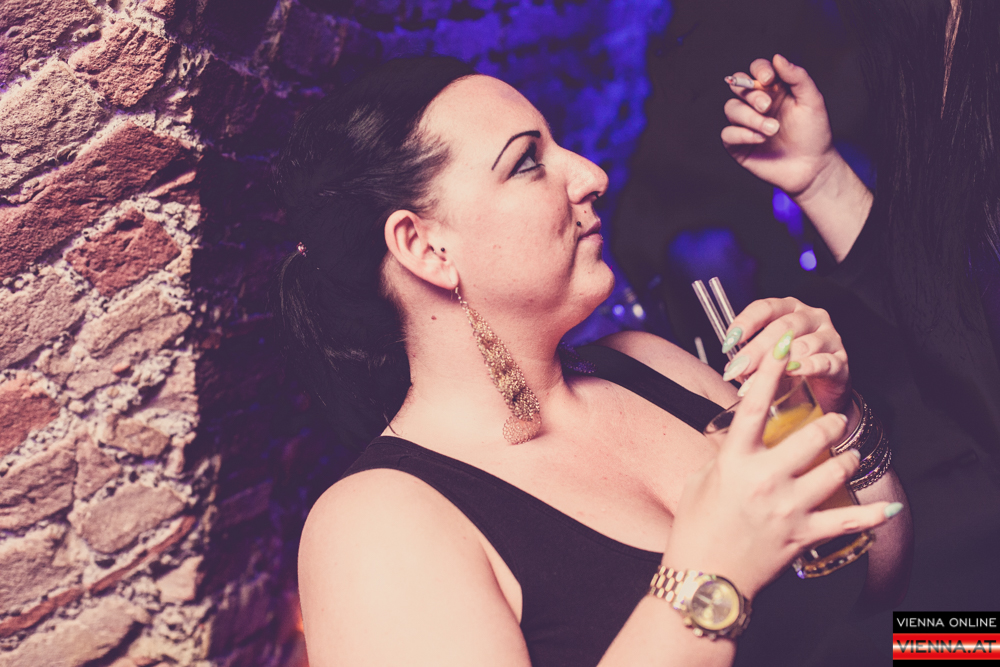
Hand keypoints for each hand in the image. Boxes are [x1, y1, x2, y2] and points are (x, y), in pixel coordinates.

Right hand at [664, 336, 891, 598]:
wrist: (704, 579)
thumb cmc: (696, 530)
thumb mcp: (700, 482)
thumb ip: (723, 456)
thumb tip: (737, 436)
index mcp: (734, 462)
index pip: (753, 408)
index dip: (769, 374)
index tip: (784, 349)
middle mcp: (764, 481)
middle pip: (811, 436)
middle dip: (829, 423)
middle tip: (834, 420)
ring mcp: (787, 508)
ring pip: (835, 471)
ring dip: (845, 459)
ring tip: (846, 455)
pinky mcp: (803, 536)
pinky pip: (847, 522)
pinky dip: (870, 516)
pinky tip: (887, 509)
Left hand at [720, 297, 848, 413]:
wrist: (822, 393)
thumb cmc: (791, 370)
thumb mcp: (767, 360)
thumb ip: (751, 358)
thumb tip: (731, 367)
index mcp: (790, 309)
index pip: (766, 307)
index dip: (746, 322)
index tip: (730, 341)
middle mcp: (811, 318)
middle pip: (783, 326)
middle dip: (757, 348)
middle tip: (739, 367)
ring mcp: (830, 337)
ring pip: (803, 344)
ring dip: (778, 363)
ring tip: (758, 380)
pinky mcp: (841, 361)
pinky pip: (823, 361)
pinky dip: (805, 367)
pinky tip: (791, 373)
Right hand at [721, 54, 837, 197]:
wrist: (812, 167)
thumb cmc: (814, 134)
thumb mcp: (812, 101)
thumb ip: (797, 77)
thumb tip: (778, 57)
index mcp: (773, 90)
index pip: (756, 70)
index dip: (758, 70)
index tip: (769, 80)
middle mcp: (756, 105)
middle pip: (738, 87)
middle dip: (751, 94)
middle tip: (767, 106)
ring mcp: (746, 124)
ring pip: (731, 109)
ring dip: (750, 117)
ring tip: (772, 130)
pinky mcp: (738, 145)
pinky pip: (728, 133)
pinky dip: (742, 134)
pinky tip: (760, 139)